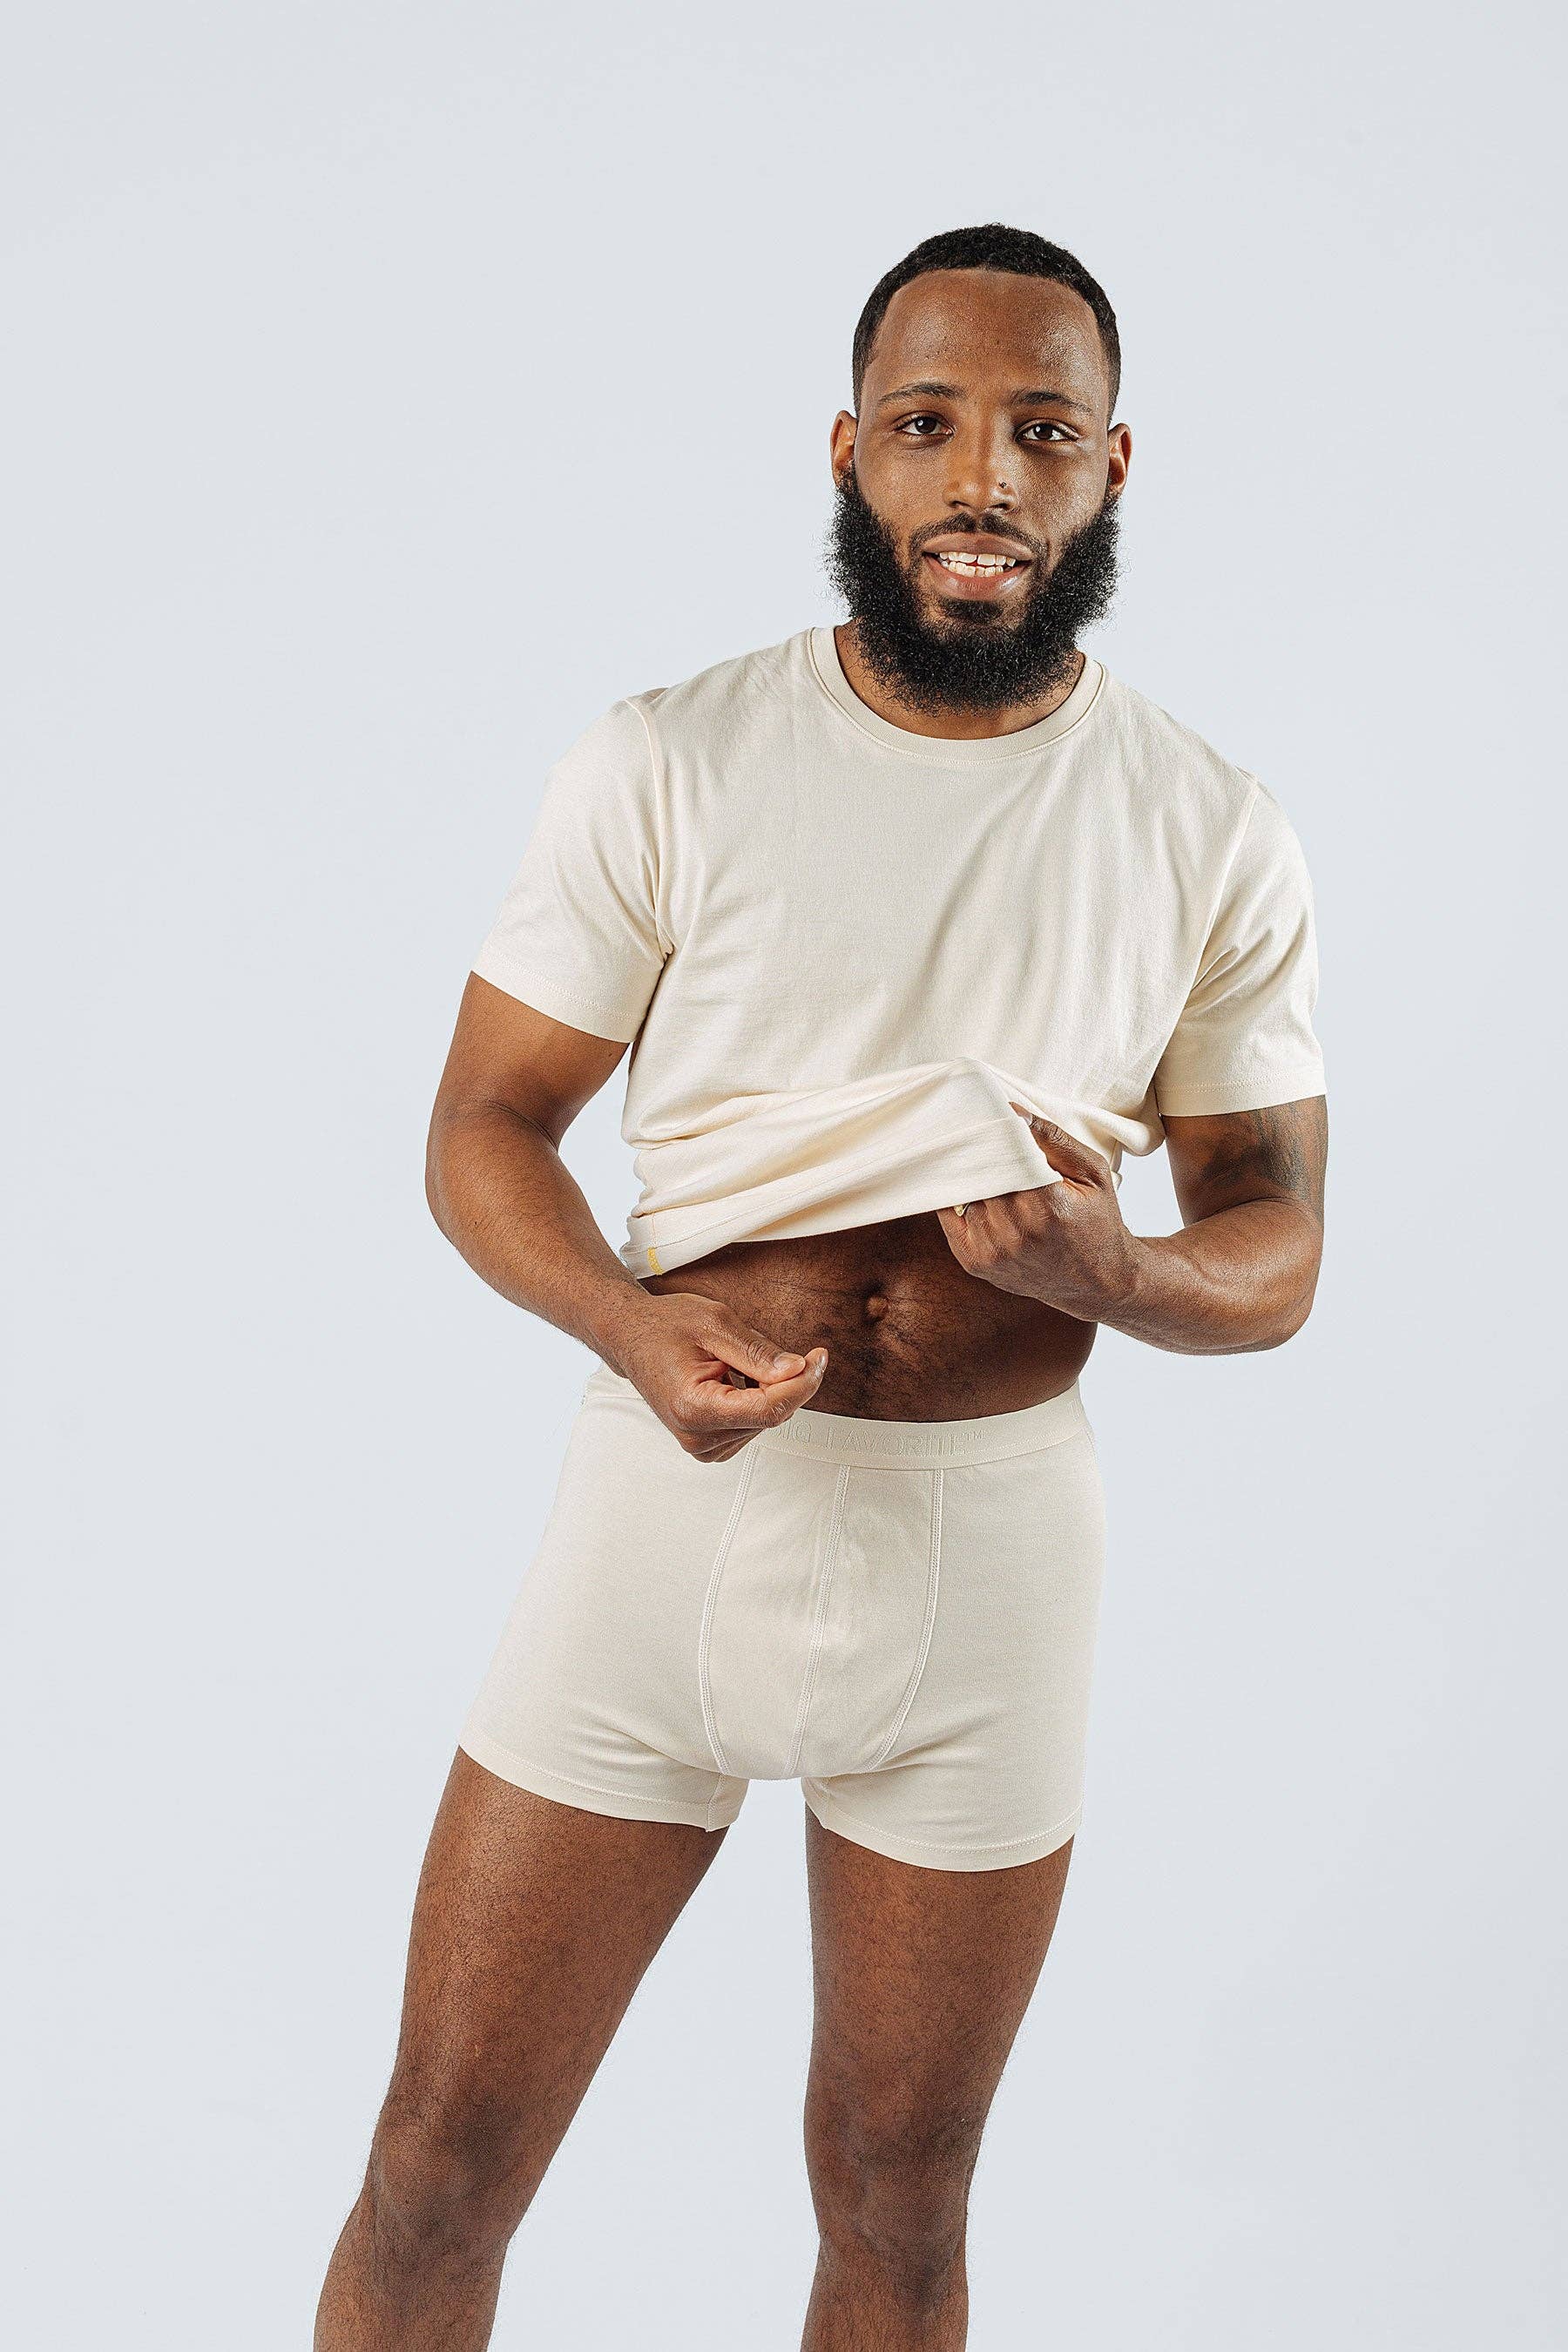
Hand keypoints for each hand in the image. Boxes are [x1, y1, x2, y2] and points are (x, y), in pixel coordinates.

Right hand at [615, 1291, 828, 1461]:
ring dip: (767, 1388)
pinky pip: (754, 1423)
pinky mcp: (710, 1445)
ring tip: (731, 1361)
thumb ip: (758, 1352)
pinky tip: (732, 1378)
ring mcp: (702, 1446)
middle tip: (773, 1347)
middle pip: (771, 1415)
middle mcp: (697, 1437)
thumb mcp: (714, 1323)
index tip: (819, 1357)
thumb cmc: (665, 1326)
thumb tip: (798, 1370)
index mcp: (693, 1408)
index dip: (802, 1384)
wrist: (630, 1338)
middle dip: (786, 1381)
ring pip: (767, 1419)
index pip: (769, 1409)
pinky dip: (756, 1398)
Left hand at [935, 1102, 1139, 1317]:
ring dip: (967, 1174)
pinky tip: (969, 1183)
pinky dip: (957, 1197)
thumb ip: (1054, 1140)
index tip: (986, 1112)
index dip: (992, 1132)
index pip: (1002, 1154)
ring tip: (973, 1154)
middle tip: (973, 1126)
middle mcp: (1015, 1232)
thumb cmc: (1098, 1221)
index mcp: (1047, 1206)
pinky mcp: (975, 1262)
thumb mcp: (1092, 1173)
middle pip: (978, 1173)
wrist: (1097, 1282)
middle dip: (977, 1151)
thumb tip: (1012, 1111)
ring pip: (963, 1193)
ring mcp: (992, 1251)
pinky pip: (951, 1217)